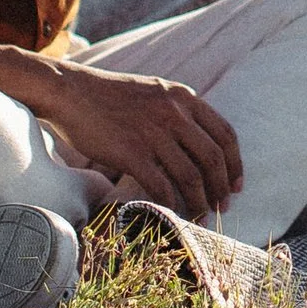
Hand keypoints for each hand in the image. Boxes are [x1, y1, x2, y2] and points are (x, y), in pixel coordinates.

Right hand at [30, 63, 243, 215]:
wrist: (69, 92)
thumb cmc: (108, 96)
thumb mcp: (154, 91)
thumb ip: (178, 111)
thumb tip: (199, 142)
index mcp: (183, 97)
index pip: (225, 134)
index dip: (235, 164)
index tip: (236, 185)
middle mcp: (174, 113)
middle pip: (212, 159)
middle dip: (222, 188)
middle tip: (222, 207)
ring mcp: (153, 133)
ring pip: (191, 176)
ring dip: (200, 202)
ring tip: (200, 216)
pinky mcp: (132, 152)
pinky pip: (162, 186)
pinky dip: (171, 204)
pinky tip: (171, 213)